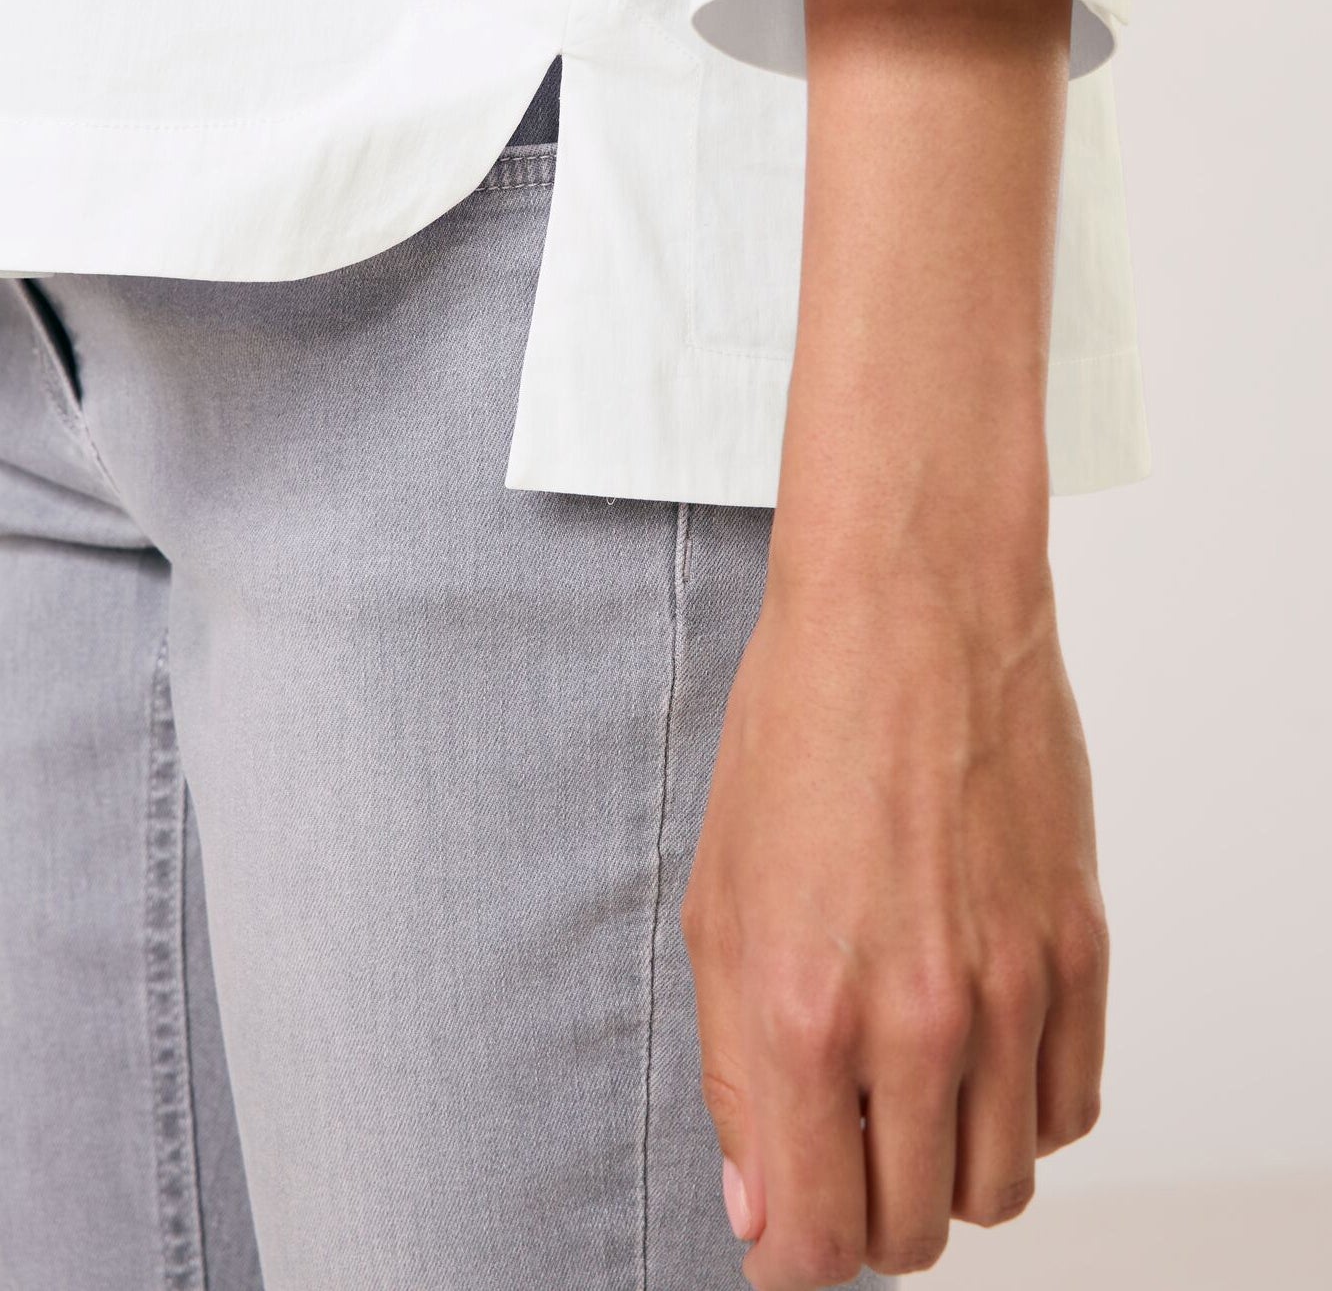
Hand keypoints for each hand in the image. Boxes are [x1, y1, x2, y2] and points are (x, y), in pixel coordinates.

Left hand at [680, 546, 1108, 1285]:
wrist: (910, 611)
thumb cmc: (800, 730)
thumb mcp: (719, 900)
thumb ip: (736, 1069)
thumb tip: (762, 1202)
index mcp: (806, 1011)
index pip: (815, 1240)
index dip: (790, 1252)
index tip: (787, 1225)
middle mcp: (919, 1018)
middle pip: (916, 1232)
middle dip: (868, 1216)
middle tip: (843, 1150)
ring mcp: (1014, 988)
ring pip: (1004, 1186)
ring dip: (949, 1167)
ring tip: (909, 1091)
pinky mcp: (1081, 948)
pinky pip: (1071, 1107)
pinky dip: (1023, 1108)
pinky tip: (976, 1045)